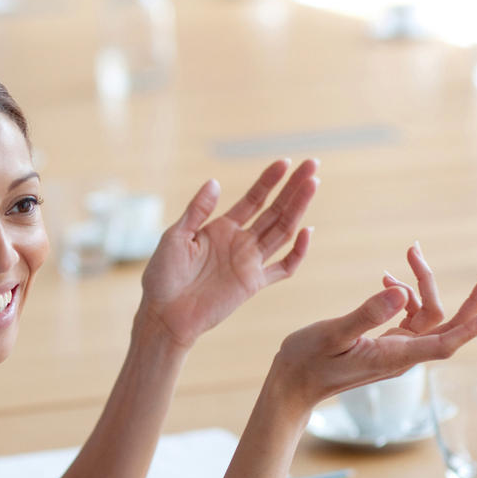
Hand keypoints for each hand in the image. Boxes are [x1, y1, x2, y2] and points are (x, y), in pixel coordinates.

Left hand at [139, 159, 317, 347]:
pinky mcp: (254, 284)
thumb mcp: (175, 237)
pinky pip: (283, 268)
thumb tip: (214, 181)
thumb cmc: (163, 276)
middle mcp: (240, 242)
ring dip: (299, 208)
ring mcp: (249, 262)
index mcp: (221, 228)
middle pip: (274, 211)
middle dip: (293, 188)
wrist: (164, 314)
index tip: (285, 162)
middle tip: (312, 165)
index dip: (268, 181)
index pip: (253, 200)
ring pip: (283, 231)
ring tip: (313, 184)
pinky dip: (298, 252)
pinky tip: (307, 230)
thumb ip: (197, 211)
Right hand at [269, 256, 476, 411]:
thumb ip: (367, 314)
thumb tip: (400, 292)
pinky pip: (411, 318)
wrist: (294, 383)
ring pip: (428, 316)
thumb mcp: (333, 333)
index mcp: (393, 355)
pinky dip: (406, 296)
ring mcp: (396, 350)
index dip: (471, 328)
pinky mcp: (386, 345)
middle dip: (469, 300)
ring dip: (423, 286)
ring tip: (409, 256)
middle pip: (447, 326)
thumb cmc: (308, 362)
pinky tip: (387, 280)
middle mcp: (402, 354)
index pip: (443, 343)